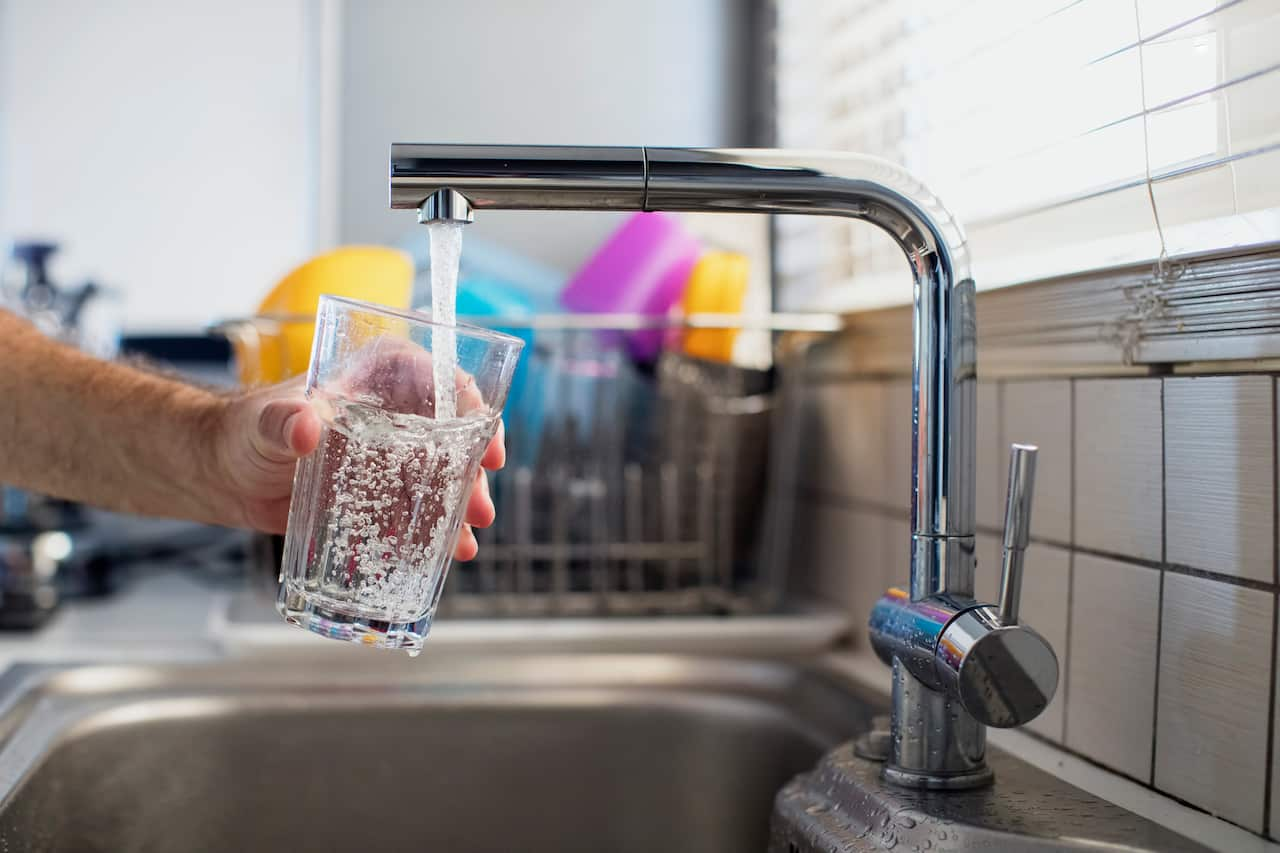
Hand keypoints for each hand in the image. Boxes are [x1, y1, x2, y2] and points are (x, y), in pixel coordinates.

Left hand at [209, 377, 504, 559]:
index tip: (487, 448)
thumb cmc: (241, 431)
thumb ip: (282, 421)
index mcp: (379, 375)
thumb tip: (305, 425)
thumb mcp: (262, 423)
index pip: (443, 381)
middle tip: (480, 512)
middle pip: (454, 436)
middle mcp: (396, 411)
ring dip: (459, 510)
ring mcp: (392, 454)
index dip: (474, 413)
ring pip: (442, 477)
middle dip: (473, 477)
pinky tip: (441, 554)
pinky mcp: (381, 492)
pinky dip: (432, 532)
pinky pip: (417, 509)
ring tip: (463, 545)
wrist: (224, 475)